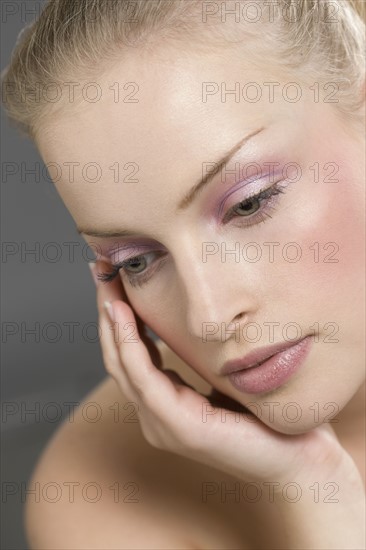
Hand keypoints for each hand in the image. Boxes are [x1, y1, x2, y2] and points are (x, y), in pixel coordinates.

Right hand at [89, 260, 363, 491]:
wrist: (300, 458)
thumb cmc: (266, 415)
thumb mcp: (222, 377)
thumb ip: (199, 358)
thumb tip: (191, 315)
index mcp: (166, 404)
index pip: (131, 358)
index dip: (117, 319)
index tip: (112, 278)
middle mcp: (156, 415)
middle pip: (119, 358)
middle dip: (108, 312)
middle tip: (100, 270)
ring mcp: (164, 424)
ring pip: (124, 366)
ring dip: (112, 323)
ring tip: (107, 286)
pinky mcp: (181, 426)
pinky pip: (145, 380)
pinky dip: (130, 345)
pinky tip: (124, 315)